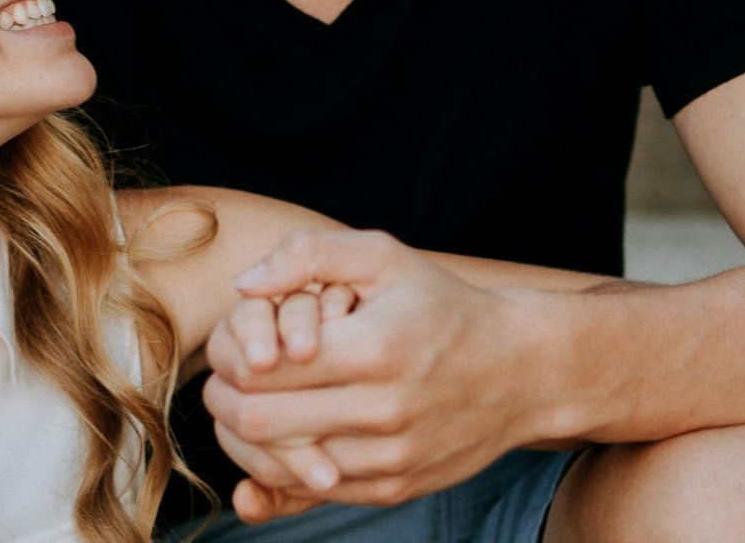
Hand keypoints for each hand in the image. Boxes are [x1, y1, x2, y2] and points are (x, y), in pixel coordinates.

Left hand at [204, 229, 564, 508]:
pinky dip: (283, 467)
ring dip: (244, 439)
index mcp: (372, 348)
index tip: (229, 342)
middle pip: (256, 421)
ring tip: (247, 406)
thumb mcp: (385, 257)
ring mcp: (389, 457)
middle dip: (222, 399)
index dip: (224, 354)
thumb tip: (243, 287)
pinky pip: (312, 491)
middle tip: (223, 378)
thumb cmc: (442, 307)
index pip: (257, 368)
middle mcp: (382, 410)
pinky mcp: (394, 487)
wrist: (522, 372)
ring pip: (278, 465)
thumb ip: (308, 254)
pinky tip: (281, 437)